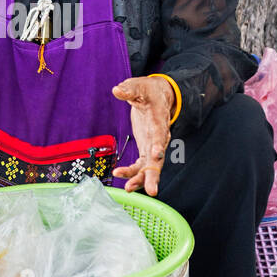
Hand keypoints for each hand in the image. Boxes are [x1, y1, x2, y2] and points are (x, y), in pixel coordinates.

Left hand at [110, 75, 173, 195]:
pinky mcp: (146, 150)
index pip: (159, 134)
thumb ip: (129, 89)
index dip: (158, 145)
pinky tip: (119, 175)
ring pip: (149, 167)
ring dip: (140, 179)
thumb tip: (117, 90)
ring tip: (128, 188)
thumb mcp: (139, 86)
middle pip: (159, 160)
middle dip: (154, 175)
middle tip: (152, 190)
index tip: (156, 154)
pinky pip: (140, 166)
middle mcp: (159, 137)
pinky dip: (132, 173)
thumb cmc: (149, 92)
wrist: (158, 97)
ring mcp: (153, 146)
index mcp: (159, 121)